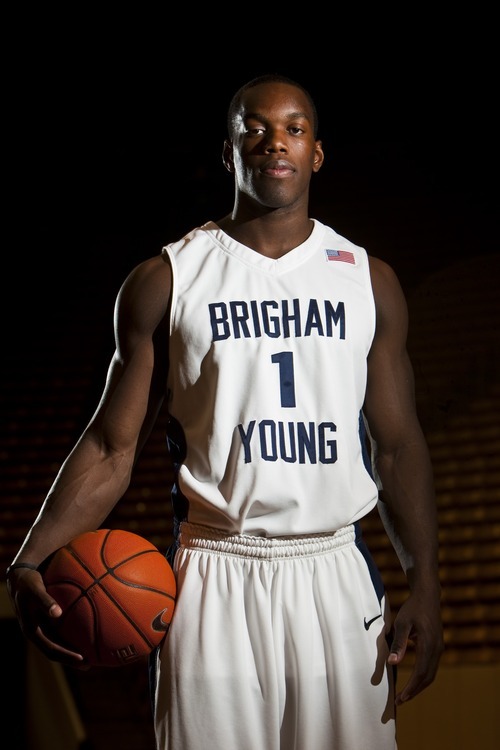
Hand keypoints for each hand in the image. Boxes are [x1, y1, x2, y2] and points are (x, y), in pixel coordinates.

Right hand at [7, 567, 87, 668]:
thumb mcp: (34, 590)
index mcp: (31, 631)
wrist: (19, 578)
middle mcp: (37, 633)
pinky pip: (62, 631)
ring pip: (59, 643)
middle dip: (72, 659)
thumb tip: (57, 613)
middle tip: (91, 663)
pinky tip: (89, 630)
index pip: (50, 649)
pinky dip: (73, 634)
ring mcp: (42, 628)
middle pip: (56, 651)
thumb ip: (44, 601)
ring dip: (73, 650)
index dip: (66, 656)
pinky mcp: (47, 621)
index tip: (82, 659)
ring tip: (93, 652)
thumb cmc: (28, 582)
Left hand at [387, 590, 443, 704]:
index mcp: (429, 645)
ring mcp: (439, 648)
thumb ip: (398, 643)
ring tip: (405, 694)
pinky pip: (431, 667)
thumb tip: (392, 663)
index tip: (400, 698)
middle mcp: (437, 649)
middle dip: (414, 691)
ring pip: (431, 674)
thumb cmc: (412, 608)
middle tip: (400, 701)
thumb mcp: (402, 623)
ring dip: (419, 686)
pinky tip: (413, 680)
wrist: (427, 596)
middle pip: (427, 677)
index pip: (420, 673)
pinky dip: (423, 677)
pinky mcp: (437, 646)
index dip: (411, 688)